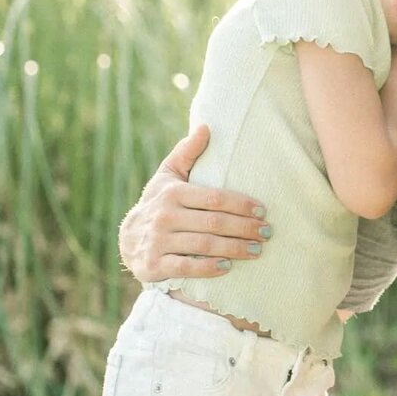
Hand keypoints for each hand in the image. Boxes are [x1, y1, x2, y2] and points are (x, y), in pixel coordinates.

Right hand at [118, 124, 268, 283]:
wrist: (128, 239)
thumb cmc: (159, 203)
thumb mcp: (168, 176)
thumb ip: (187, 153)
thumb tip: (206, 127)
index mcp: (173, 193)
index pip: (214, 198)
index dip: (241, 205)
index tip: (263, 210)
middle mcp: (164, 216)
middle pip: (214, 223)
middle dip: (245, 228)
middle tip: (267, 232)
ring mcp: (158, 242)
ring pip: (204, 246)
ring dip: (234, 249)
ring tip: (257, 250)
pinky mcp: (154, 265)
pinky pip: (186, 268)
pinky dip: (208, 268)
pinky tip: (228, 266)